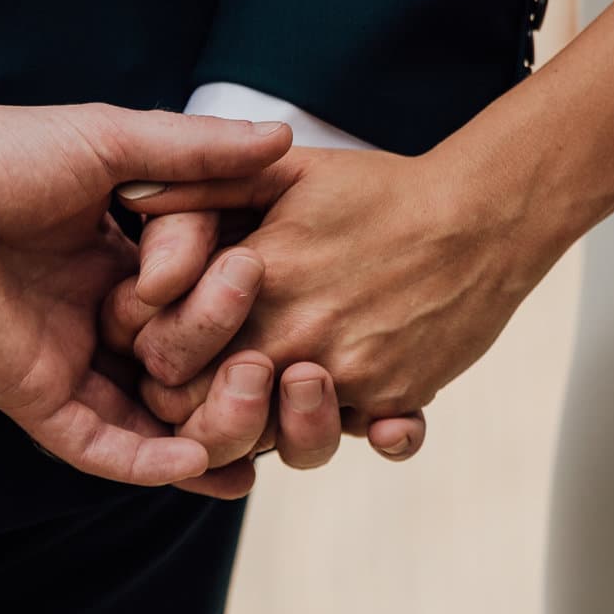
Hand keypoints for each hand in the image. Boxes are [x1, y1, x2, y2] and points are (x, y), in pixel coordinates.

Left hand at [0, 103, 293, 488]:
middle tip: (268, 358)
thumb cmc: (7, 154)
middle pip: (192, 364)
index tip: (266, 275)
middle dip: (236, 370)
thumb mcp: (116, 143)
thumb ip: (198, 152)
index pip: (208, 296)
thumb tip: (285, 135)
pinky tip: (199, 462)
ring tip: (259, 440)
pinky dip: (150, 463)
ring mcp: (73, 362)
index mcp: (127, 259)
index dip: (240, 296)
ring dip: (209, 431)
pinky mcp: (38, 399)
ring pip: (156, 419)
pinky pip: (101, 447)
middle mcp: (106, 317)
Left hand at [121, 145, 546, 438]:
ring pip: (285, 442)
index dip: (161, 360)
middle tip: (229, 375)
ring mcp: (350, 376)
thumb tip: (126, 201)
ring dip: (282, 425)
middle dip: (209, 406)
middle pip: (217, 413)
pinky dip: (362, 431)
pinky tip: (367, 413)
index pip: (168, 359)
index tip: (175, 345)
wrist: (487, 212)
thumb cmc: (381, 188)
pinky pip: (363, 440)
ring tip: (294, 382)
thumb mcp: (282, 171)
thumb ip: (199, 184)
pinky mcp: (397, 399)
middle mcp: (297, 338)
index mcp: (254, 283)